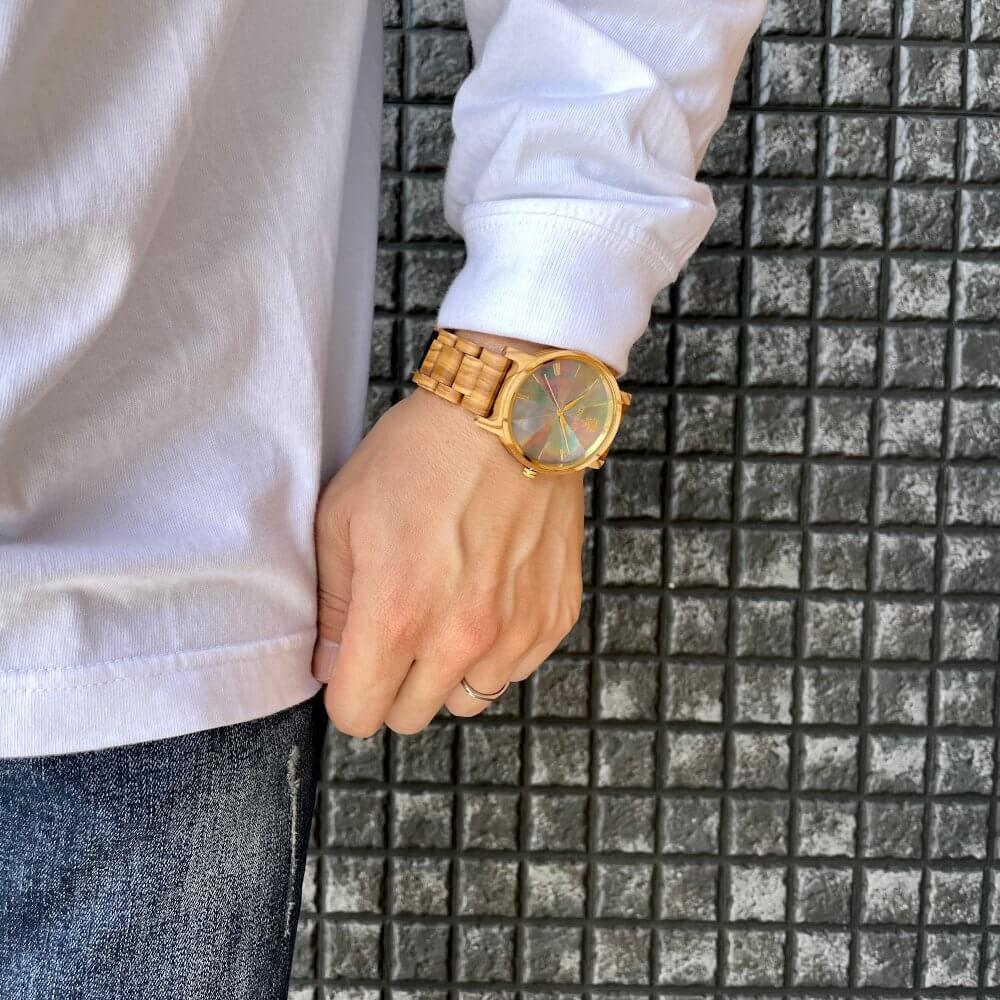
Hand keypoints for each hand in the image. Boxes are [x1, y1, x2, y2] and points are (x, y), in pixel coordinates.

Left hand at [311, 330, 584, 736]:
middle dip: (394, 682)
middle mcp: (461, 637)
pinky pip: (514, 668)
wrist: (512, 415)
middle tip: (398, 625)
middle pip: (411, 715)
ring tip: (446, 607)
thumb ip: (330, 604)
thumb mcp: (343, 515)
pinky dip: (496, 648)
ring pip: (466, 699)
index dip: (346, 690)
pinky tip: (487, 593)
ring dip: (448, 670)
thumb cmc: (421, 456)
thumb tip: (330, 665)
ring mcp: (516, 631)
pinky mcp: (554, 617)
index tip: (351, 662)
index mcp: (396, 613)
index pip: (358, 714)